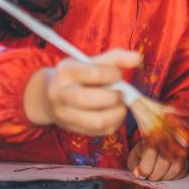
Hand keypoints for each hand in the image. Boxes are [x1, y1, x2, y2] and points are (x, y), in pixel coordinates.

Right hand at [23, 49, 141, 135]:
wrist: (50, 96)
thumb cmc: (79, 75)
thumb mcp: (91, 62)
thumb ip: (115, 58)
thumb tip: (137, 57)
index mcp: (66, 72)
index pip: (94, 74)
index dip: (114, 75)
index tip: (117, 75)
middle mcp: (60, 94)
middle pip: (90, 100)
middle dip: (114, 96)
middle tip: (120, 92)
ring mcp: (64, 115)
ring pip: (97, 121)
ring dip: (117, 113)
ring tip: (119, 104)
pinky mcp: (74, 129)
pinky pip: (101, 131)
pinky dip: (115, 122)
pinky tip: (113, 112)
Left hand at [127, 140, 187, 180]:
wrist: (156, 150)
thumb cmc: (143, 155)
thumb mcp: (134, 158)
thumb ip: (134, 165)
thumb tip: (139, 174)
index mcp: (153, 138)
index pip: (152, 151)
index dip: (145, 168)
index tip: (142, 175)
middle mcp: (169, 142)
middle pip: (164, 161)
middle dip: (154, 175)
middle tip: (150, 177)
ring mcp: (179, 150)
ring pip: (175, 167)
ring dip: (164, 177)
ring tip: (157, 176)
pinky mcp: (185, 160)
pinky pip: (182, 171)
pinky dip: (172, 177)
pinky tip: (165, 175)